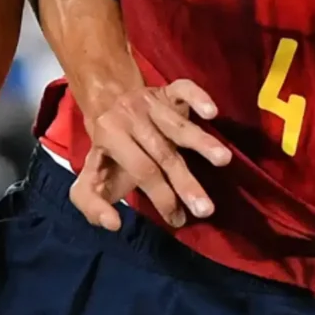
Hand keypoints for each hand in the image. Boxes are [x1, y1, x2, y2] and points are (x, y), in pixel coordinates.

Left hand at [71, 79, 229, 230]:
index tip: (178, 220)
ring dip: (201, 142)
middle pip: (162, 153)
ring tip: (223, 160)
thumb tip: (113, 224)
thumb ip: (91, 204)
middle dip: (185, 182)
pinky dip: (198, 98)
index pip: (141, 170)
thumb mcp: (92, 178)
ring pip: (177, 125)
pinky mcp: (167, 91)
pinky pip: (183, 89)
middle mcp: (130, 119)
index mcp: (110, 138)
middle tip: (206, 209)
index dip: (160, 196)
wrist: (107, 104)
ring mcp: (150, 102)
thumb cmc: (108, 152)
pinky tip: (212, 113)